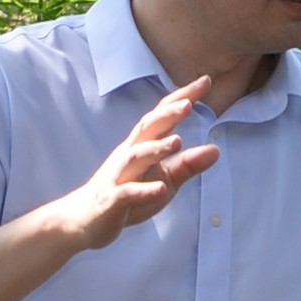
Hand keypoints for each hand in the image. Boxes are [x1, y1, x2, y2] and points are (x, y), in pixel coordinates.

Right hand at [46, 82, 217, 252]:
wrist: (83, 219)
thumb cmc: (127, 193)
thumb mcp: (164, 180)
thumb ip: (187, 165)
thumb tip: (216, 149)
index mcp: (142, 145)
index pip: (162, 115)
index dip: (182, 97)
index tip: (205, 80)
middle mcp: (128, 155)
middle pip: (147, 129)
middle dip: (167, 115)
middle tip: (188, 104)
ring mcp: (118, 176)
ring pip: (136, 157)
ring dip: (156, 148)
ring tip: (178, 141)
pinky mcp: (111, 201)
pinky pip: (127, 193)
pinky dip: (143, 190)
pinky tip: (160, 189)